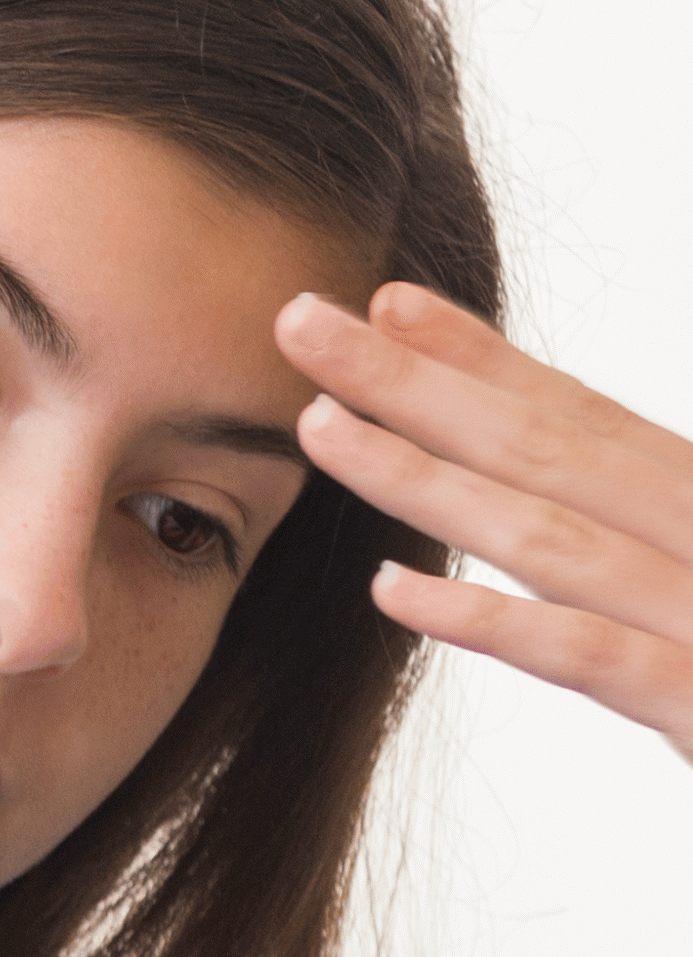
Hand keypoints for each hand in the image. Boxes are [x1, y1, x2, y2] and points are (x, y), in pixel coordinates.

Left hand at [278, 282, 692, 759]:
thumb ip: (661, 540)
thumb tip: (583, 505)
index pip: (582, 416)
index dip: (481, 358)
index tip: (388, 304)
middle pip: (544, 446)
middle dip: (415, 381)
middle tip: (299, 320)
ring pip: (547, 533)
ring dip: (423, 478)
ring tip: (316, 428)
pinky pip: (585, 652)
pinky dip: (489, 618)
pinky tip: (391, 590)